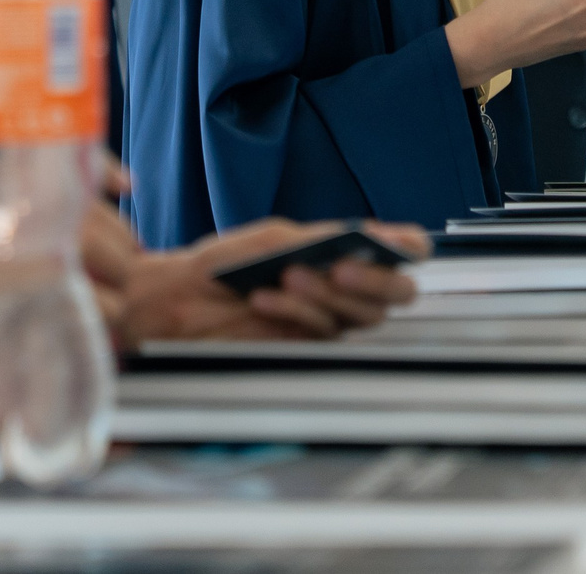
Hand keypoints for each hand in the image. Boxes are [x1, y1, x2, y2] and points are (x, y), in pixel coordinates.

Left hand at [86, 210, 429, 348]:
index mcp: (347, 252)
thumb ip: (323, 240)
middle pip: (398, 294)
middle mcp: (348, 288)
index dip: (408, 250)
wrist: (177, 302)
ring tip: (288, 276)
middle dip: (373, 281)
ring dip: (327, 295)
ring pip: (363, 316)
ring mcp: (330, 319)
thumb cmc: (225, 264)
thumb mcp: (275, 240)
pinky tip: (266, 298)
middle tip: (340, 269)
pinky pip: (324, 334)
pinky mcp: (308, 347)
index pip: (405, 251)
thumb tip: (369, 237)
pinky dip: (297, 312)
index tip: (393, 247)